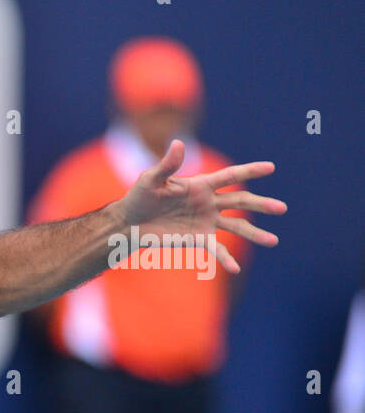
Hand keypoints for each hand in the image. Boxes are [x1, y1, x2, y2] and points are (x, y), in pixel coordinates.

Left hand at [120, 139, 287, 272]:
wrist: (129, 223)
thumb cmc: (139, 196)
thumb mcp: (151, 180)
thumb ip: (167, 165)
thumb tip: (178, 143)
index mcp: (200, 185)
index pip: (229, 176)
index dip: (249, 171)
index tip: (271, 167)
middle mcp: (208, 202)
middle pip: (240, 202)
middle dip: (261, 205)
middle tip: (282, 208)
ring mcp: (205, 221)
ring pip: (236, 226)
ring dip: (254, 233)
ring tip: (273, 241)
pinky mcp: (197, 238)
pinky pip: (216, 249)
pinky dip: (226, 259)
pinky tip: (236, 269)